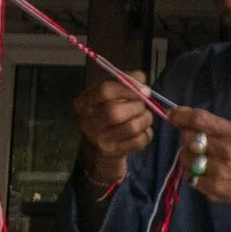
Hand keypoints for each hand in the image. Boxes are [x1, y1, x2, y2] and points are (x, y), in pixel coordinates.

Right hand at [74, 68, 151, 191]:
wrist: (107, 138)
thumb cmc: (112, 107)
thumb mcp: (116, 90)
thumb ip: (129, 80)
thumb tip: (141, 82)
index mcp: (84, 102)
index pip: (105, 90)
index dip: (129, 88)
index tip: (144, 91)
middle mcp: (86, 121)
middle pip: (116, 111)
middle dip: (137, 106)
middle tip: (142, 106)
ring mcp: (97, 139)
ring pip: (131, 127)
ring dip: (146, 119)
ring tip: (144, 117)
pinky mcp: (110, 151)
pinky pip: (139, 141)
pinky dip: (147, 134)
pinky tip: (142, 130)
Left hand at [167, 107, 230, 215]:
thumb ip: (219, 130)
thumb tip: (190, 123)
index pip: (201, 119)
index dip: (182, 115)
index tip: (172, 114)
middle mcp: (225, 151)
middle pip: (188, 137)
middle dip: (186, 138)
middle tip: (194, 143)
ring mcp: (217, 170)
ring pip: (185, 157)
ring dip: (188, 157)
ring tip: (200, 160)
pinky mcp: (212, 188)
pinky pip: (189, 176)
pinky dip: (192, 174)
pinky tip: (203, 173)